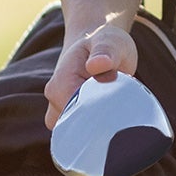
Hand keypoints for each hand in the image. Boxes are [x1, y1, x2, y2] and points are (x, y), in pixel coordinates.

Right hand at [44, 14, 140, 130]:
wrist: (95, 43)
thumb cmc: (104, 41)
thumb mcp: (110, 41)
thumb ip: (105, 52)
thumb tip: (97, 64)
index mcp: (61, 83)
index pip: (75, 115)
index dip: (98, 115)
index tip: (117, 109)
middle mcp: (55, 101)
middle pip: (76, 129)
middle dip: (99, 124)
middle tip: (120, 108)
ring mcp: (61, 111)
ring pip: (78, 134)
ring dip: (98, 126)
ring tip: (116, 108)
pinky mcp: (71, 117)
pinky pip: (83, 133)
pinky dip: (98, 128)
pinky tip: (112, 115)